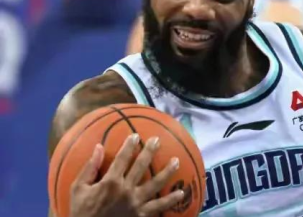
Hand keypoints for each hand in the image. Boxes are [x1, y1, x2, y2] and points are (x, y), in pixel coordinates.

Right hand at [68, 134, 183, 216]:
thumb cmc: (81, 213)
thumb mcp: (78, 190)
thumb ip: (89, 168)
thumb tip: (98, 146)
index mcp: (109, 182)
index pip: (122, 159)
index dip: (129, 146)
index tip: (136, 136)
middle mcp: (125, 190)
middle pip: (141, 166)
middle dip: (150, 151)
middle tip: (157, 140)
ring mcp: (135, 204)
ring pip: (155, 184)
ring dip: (167, 172)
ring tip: (176, 161)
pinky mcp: (141, 216)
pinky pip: (159, 207)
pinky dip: (170, 200)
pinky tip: (181, 193)